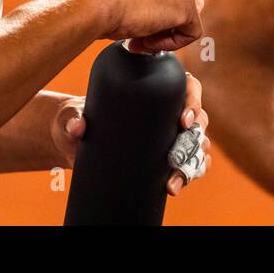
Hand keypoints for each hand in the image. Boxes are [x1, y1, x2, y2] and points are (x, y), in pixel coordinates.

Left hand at [51, 74, 211, 195]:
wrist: (74, 141)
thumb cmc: (78, 116)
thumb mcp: (74, 114)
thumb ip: (75, 118)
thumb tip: (78, 127)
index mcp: (157, 88)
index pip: (188, 87)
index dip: (193, 102)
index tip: (183, 120)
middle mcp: (170, 110)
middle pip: (199, 121)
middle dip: (192, 142)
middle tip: (174, 159)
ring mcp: (172, 134)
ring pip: (198, 146)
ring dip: (192, 164)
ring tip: (172, 183)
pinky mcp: (168, 156)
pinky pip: (192, 164)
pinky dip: (190, 175)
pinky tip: (176, 185)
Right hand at [77, 0, 204, 53]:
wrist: (96, 5)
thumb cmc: (100, 3)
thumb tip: (146, 18)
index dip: (152, 17)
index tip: (134, 25)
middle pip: (180, 8)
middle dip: (161, 27)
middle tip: (137, 36)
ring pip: (187, 20)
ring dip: (164, 36)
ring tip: (140, 38)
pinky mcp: (187, 3)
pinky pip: (192, 33)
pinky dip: (172, 44)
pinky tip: (148, 40)